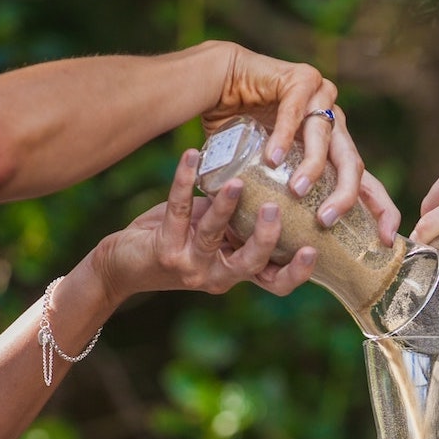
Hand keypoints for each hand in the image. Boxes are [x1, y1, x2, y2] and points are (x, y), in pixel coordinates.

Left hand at [90, 149, 316, 305]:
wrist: (124, 265)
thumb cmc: (178, 243)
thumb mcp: (216, 237)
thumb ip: (241, 223)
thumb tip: (272, 182)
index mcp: (237, 273)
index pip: (276, 283)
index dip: (297, 273)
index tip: (313, 250)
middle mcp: (218, 276)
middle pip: (250, 264)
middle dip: (265, 238)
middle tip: (275, 209)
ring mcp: (190, 265)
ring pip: (213, 235)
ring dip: (226, 207)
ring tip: (237, 182)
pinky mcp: (164, 249)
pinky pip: (179, 209)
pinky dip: (184, 180)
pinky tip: (191, 155)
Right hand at [204, 44, 400, 244]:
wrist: (221, 85)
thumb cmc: (244, 136)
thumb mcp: (271, 178)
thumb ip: (285, 203)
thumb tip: (282, 255)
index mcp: (337, 152)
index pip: (368, 184)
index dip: (382, 211)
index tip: (386, 239)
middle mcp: (336, 126)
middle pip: (353, 164)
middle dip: (344, 196)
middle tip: (326, 221)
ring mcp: (322, 98)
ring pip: (325, 138)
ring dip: (312, 168)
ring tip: (296, 191)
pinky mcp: (301, 79)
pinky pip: (294, 112)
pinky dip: (284, 136)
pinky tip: (273, 157)